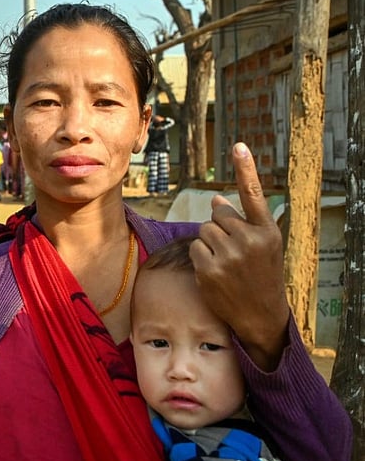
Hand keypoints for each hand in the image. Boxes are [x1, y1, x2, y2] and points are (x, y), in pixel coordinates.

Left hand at [189, 142, 289, 370]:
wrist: (261, 315)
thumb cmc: (261, 275)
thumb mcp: (262, 247)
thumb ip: (243, 223)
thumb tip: (216, 200)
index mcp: (267, 232)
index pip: (253, 195)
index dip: (245, 169)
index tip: (238, 146)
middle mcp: (250, 240)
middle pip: (217, 216)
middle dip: (220, 229)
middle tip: (234, 252)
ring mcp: (229, 255)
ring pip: (204, 231)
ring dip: (209, 244)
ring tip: (226, 263)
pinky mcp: (210, 269)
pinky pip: (194, 249)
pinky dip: (200, 258)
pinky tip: (215, 272)